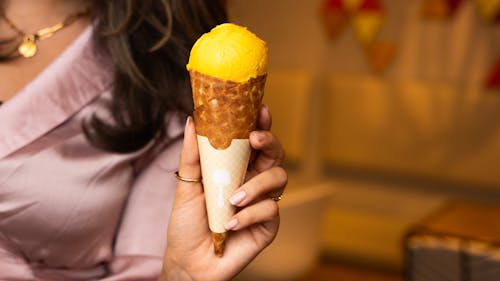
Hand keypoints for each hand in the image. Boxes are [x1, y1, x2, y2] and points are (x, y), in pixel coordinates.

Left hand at [160, 105, 286, 280]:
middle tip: (255, 139)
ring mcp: (263, 203)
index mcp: (237, 169)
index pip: (254, 142)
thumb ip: (191, 155)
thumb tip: (191, 120)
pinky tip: (230, 223)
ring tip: (234, 199)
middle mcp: (254, 182)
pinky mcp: (268, 226)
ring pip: (279, 178)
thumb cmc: (187, 224)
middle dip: (270, 142)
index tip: (260, 109)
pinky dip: (249, 215)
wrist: (189, 261)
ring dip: (257, 185)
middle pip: (275, 154)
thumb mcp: (186, 185)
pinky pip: (270, 210)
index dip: (261, 123)